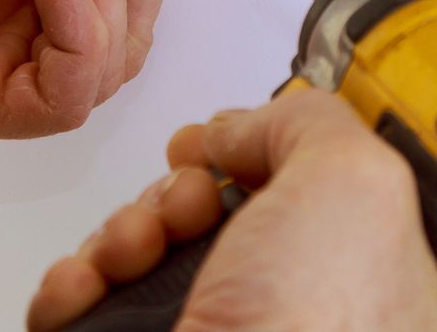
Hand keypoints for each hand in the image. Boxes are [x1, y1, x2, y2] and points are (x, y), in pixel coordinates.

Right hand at [27, 90, 436, 331]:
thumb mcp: (355, 183)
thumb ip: (310, 124)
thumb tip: (243, 126)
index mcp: (361, 278)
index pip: (299, 192)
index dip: (251, 155)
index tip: (223, 143)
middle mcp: (286, 314)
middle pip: (207, 215)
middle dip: (175, 191)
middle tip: (185, 205)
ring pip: (141, 257)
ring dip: (121, 231)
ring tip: (133, 249)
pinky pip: (87, 307)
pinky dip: (75, 285)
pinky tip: (87, 284)